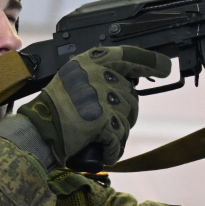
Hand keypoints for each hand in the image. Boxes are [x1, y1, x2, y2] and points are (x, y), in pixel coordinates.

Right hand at [0, 46, 170, 166]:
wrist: (39, 130)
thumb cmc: (55, 109)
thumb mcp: (74, 79)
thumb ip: (99, 76)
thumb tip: (129, 83)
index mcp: (92, 61)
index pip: (128, 55)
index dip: (150, 61)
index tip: (165, 66)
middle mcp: (99, 74)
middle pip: (131, 97)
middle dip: (122, 114)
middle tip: (100, 122)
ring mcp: (102, 97)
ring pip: (128, 119)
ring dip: (116, 132)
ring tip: (96, 135)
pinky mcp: (103, 120)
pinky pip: (119, 138)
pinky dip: (112, 148)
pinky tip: (102, 150)